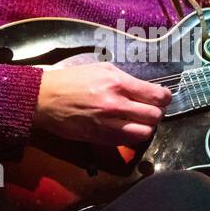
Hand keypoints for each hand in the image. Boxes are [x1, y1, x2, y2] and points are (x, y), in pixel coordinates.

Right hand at [32, 62, 171, 146]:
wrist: (45, 99)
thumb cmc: (72, 80)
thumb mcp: (101, 68)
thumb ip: (125, 78)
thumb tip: (145, 88)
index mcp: (117, 83)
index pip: (157, 96)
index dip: (165, 98)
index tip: (162, 98)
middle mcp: (116, 104)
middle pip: (154, 116)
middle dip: (156, 113)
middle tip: (150, 110)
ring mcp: (108, 124)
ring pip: (144, 133)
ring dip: (146, 128)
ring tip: (140, 122)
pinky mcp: (100, 138)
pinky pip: (127, 142)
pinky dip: (132, 136)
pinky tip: (127, 129)